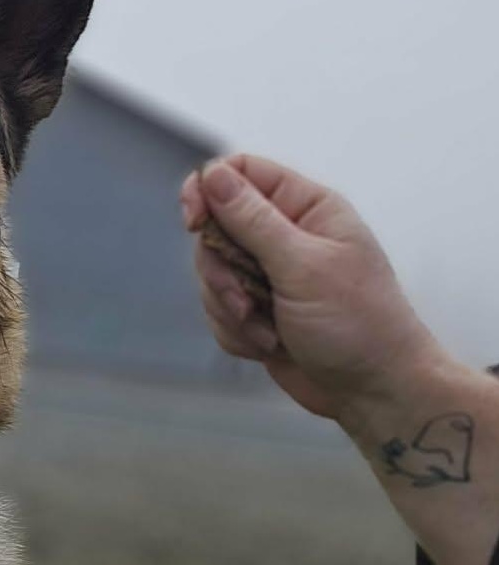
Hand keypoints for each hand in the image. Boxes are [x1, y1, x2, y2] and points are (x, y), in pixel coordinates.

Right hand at [181, 154, 445, 421]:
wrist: (372, 390)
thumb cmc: (356, 324)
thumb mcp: (302, 266)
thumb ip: (253, 220)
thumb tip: (212, 174)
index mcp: (307, 208)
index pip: (240, 173)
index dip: (207, 191)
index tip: (192, 223)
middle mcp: (286, 235)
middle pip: (215, 229)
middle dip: (220, 272)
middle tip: (245, 300)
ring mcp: (270, 274)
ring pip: (212, 275)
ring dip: (230, 309)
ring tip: (267, 332)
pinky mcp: (257, 310)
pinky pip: (217, 311)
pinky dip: (236, 332)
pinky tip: (269, 346)